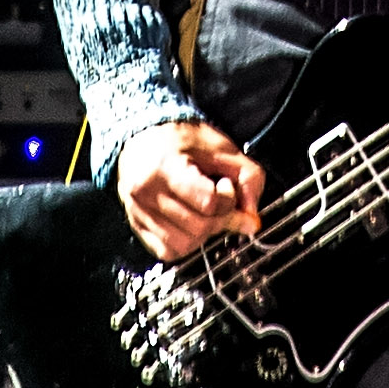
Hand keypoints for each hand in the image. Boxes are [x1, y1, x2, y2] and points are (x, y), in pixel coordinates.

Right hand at [117, 118, 266, 260]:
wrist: (144, 136)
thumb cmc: (183, 139)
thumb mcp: (222, 148)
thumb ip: (247, 178)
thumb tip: (252, 219)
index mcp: (166, 167)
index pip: (208, 202)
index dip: (228, 198)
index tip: (226, 185)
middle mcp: (146, 193)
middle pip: (198, 227)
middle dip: (221, 218)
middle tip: (222, 202)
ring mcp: (138, 212)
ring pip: (184, 244)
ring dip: (204, 234)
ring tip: (204, 211)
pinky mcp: (136, 226)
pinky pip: (167, 251)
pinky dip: (186, 243)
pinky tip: (190, 222)